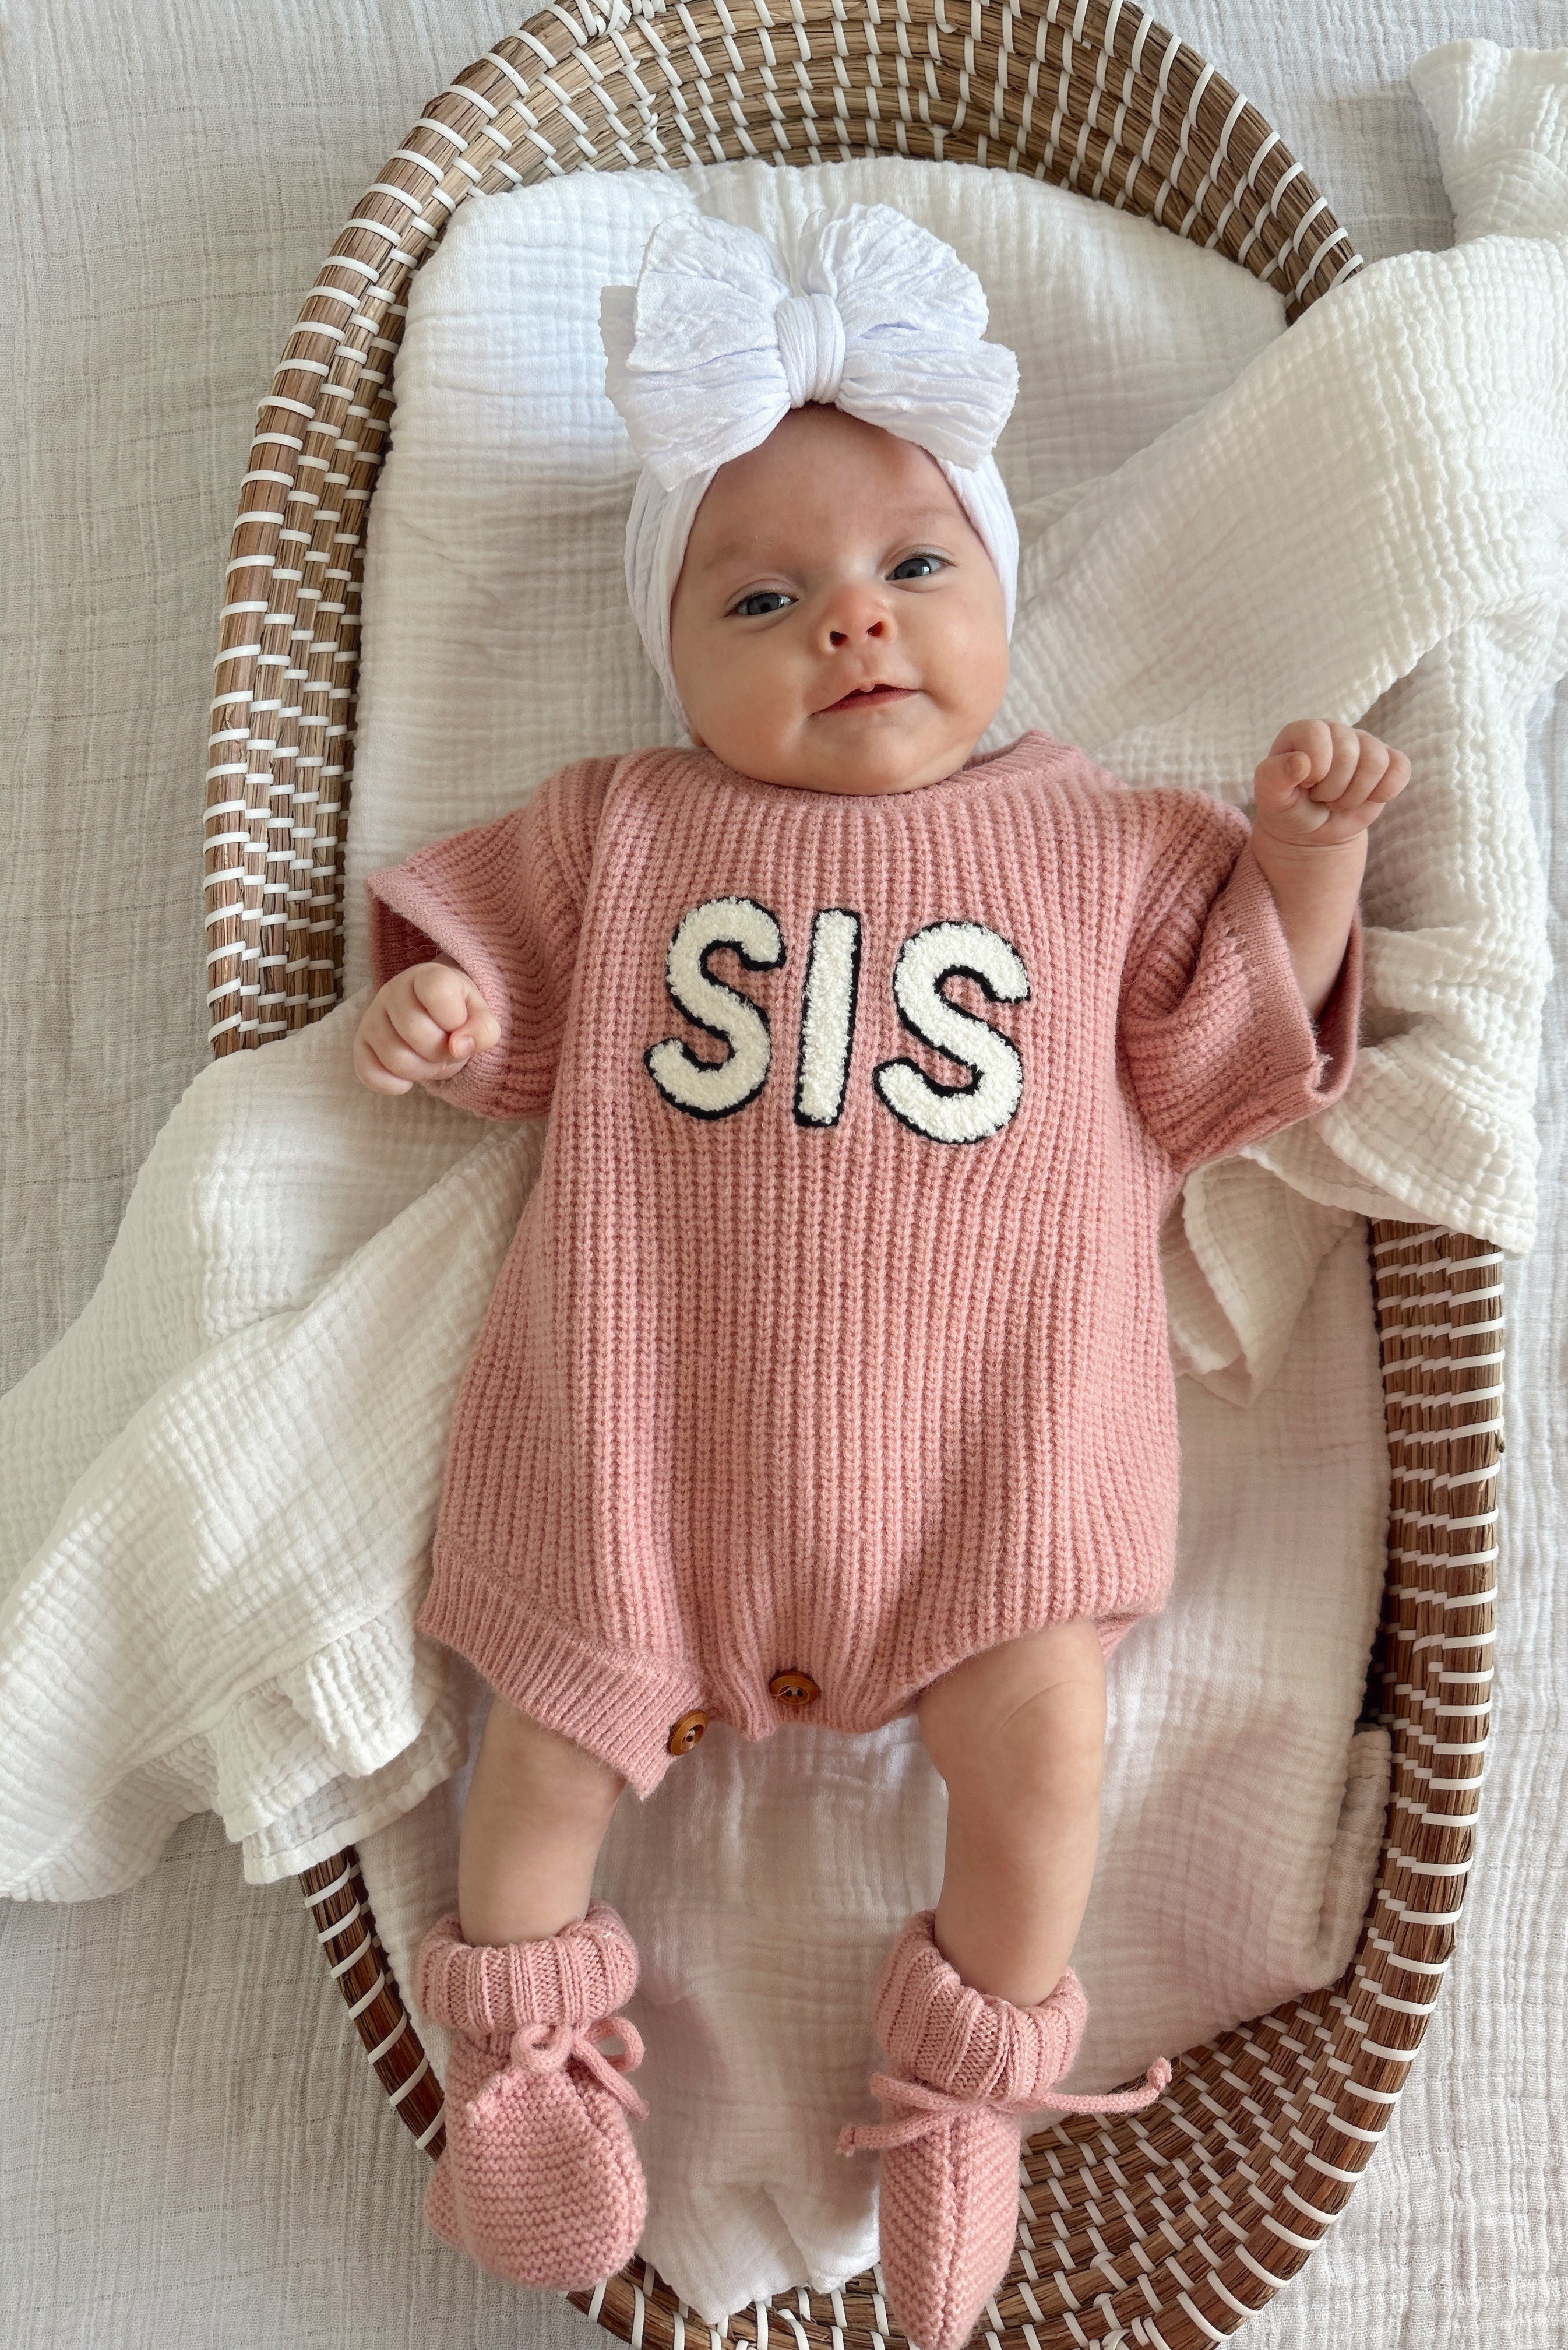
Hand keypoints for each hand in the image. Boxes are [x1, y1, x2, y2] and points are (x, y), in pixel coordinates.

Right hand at [353, 960, 499, 1094]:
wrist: (434, 1015)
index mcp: (426, 976)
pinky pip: (368, 1072)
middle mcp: (393, 991)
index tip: (459, 1026)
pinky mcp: (361, 1043)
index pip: (437, 991)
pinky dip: (393, 1085)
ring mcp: (372, 1016)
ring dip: (422, 1071)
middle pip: (416, 1033)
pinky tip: (407, 1079)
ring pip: (395, 1058)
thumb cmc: (458, 1014)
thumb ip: (483, 1029)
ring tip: (430, 1061)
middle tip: (446, 1050)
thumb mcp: (480, 1016)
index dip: (455, 1020)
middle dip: (440, 1052)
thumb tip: (459, 1047)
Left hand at [1253, 720, 1410, 849]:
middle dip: (1333, 789)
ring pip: (1375, 763)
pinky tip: (1365, 799)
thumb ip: (1273, 777)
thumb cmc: (1289, 809)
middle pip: (1348, 752)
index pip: (1316, 735)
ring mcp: (1365, 744)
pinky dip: (1383, 793)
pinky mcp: (1388, 761)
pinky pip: (1400, 770)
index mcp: (1304, 732)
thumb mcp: (1270, 798)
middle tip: (1322, 798)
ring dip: (1355, 795)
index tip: (1305, 785)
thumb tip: (1301, 763)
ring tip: (1338, 801)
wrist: (1312, 832)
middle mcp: (1336, 731)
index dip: (1314, 768)